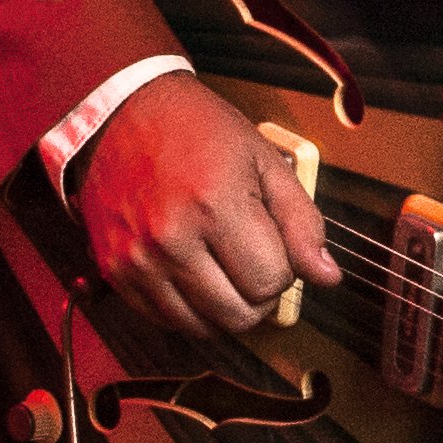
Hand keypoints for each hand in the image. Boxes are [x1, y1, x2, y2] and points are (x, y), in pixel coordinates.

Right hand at [68, 73, 335, 337]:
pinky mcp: (116, 271)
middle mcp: (171, 237)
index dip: (283, 268)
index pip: (271, 282)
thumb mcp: (263, 159)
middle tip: (250, 259)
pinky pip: (166, 320)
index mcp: (214, 203)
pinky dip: (187, 306)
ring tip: (220, 264)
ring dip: (223, 305)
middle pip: (239, 315)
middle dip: (256, 294)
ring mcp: (138, 258)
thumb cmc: (195, 129)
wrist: (121, 115)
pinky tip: (191, 270)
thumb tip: (326, 275)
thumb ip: (301, 221)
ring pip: (204, 327)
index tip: (272, 245)